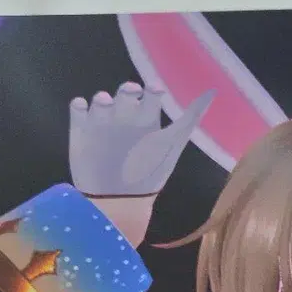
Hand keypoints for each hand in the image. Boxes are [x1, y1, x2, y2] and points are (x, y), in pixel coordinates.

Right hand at [69, 83, 212, 195]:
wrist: (121, 201)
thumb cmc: (149, 173)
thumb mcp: (172, 145)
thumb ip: (189, 119)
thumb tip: (212, 91)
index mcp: (147, 121)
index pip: (150, 96)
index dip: (152, 89)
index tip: (155, 91)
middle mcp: (126, 119)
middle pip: (125, 94)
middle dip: (128, 90)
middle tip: (132, 93)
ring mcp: (103, 123)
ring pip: (101, 100)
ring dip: (103, 98)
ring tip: (105, 103)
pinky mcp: (81, 130)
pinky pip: (79, 108)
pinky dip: (80, 105)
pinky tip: (84, 109)